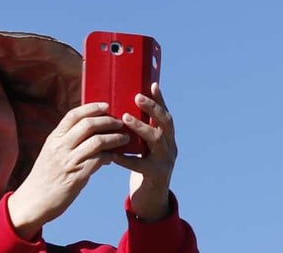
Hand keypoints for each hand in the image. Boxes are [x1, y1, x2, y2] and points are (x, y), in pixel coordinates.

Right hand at [7, 102, 128, 239]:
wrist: (33, 200)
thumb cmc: (44, 177)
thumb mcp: (51, 154)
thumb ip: (66, 143)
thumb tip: (88, 134)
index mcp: (53, 138)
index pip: (73, 115)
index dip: (91, 108)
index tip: (105, 105)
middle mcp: (60, 147)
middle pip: (88, 124)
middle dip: (107, 121)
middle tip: (119, 122)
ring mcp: (68, 161)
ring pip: (97, 141)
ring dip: (114, 138)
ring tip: (124, 139)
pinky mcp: (77, 176)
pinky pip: (99, 160)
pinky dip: (110, 156)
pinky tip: (115, 157)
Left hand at [112, 82, 177, 221]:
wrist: (152, 198)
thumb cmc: (143, 165)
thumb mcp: (145, 147)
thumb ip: (138, 130)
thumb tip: (120, 106)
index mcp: (167, 137)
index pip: (165, 114)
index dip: (160, 99)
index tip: (152, 83)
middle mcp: (170, 146)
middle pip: (166, 123)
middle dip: (152, 109)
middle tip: (137, 97)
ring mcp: (165, 161)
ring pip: (156, 140)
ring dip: (141, 127)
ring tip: (125, 118)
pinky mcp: (155, 175)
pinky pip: (140, 165)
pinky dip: (125, 158)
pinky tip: (112, 153)